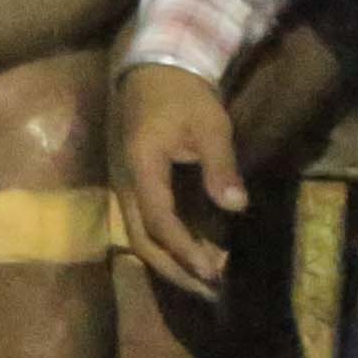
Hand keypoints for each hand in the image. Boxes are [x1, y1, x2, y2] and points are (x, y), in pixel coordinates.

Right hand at [112, 63, 244, 301]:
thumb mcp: (209, 124)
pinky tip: (189, 255)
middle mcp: (123, 183)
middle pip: (141, 241)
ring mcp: (121, 185)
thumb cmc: (183, 93)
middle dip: (175, 271)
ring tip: (203, 281)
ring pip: (137, 237)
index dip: (185, 251)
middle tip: (209, 292)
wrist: (152, 66)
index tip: (213, 273)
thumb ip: (220, 166)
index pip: (159, 222)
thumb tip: (236, 206)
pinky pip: (141, 225)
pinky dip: (164, 246)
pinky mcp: (128, 184)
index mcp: (141, 167)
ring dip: (169, 263)